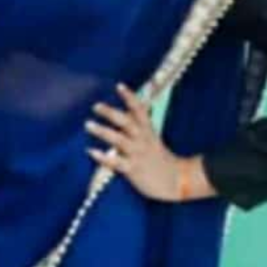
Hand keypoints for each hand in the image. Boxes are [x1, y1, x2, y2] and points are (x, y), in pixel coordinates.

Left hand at [85, 83, 182, 201]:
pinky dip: (103, 156)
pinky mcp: (133, 169)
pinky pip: (116, 162)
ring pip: (120, 140)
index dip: (130, 97)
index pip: (139, 110)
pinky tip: (91, 151)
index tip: (119, 86)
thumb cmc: (161, 159)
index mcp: (148, 131)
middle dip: (111, 113)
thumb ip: (139, 127)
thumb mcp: (152, 139)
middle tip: (96, 106)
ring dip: (103, 131)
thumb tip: (126, 112)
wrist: (177, 181)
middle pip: (127, 122)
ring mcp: (138, 154)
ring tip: (88, 124)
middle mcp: (143, 140)